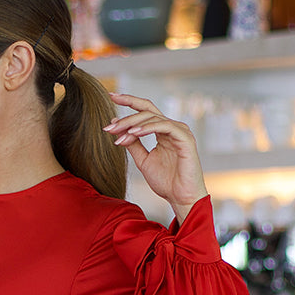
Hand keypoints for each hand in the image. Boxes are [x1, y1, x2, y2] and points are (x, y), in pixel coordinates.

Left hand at [104, 93, 208, 221]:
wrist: (181, 198)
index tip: (111, 96)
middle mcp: (172, 127)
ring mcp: (180, 131)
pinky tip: (133, 134)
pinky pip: (164, 126)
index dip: (129, 101)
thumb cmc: (166, 181)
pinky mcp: (185, 139)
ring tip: (118, 133)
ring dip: (132, 124)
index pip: (145, 110)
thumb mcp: (143, 160)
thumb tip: (117, 128)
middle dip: (126, 115)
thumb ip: (133, 144)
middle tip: (109, 127)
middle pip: (147, 111)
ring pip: (153, 117)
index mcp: (163, 130)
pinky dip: (147, 128)